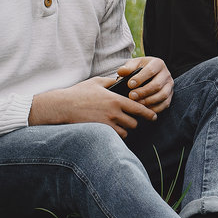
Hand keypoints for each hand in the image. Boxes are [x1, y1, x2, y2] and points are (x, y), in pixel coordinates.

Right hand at [28, 76, 155, 137]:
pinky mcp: (99, 131)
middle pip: (133, 123)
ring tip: (120, 125)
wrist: (63, 106)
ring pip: (125, 132)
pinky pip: (114, 137)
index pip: (138, 108)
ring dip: (124, 130)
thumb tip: (119, 81)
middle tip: (129, 120)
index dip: (148, 113)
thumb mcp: (96, 82)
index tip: (154, 116)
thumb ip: (111, 82)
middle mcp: (114, 112)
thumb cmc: (79, 93)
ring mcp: (107, 123)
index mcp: (116, 99)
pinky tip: (112, 131)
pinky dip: (115, 135)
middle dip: (133, 122)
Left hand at [116, 56, 172, 112]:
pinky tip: (144, 109)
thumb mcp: (134, 64)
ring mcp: (169, 86)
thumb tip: (121, 72)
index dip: (140, 78)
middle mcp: (166, 74)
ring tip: (137, 103)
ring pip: (162, 95)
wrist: (151, 74)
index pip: (150, 71)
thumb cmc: (140, 69)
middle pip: (157, 85)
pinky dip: (155, 108)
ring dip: (149, 101)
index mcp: (158, 63)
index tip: (129, 85)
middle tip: (131, 96)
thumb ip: (127, 68)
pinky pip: (165, 104)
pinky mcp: (170, 95)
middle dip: (143, 92)